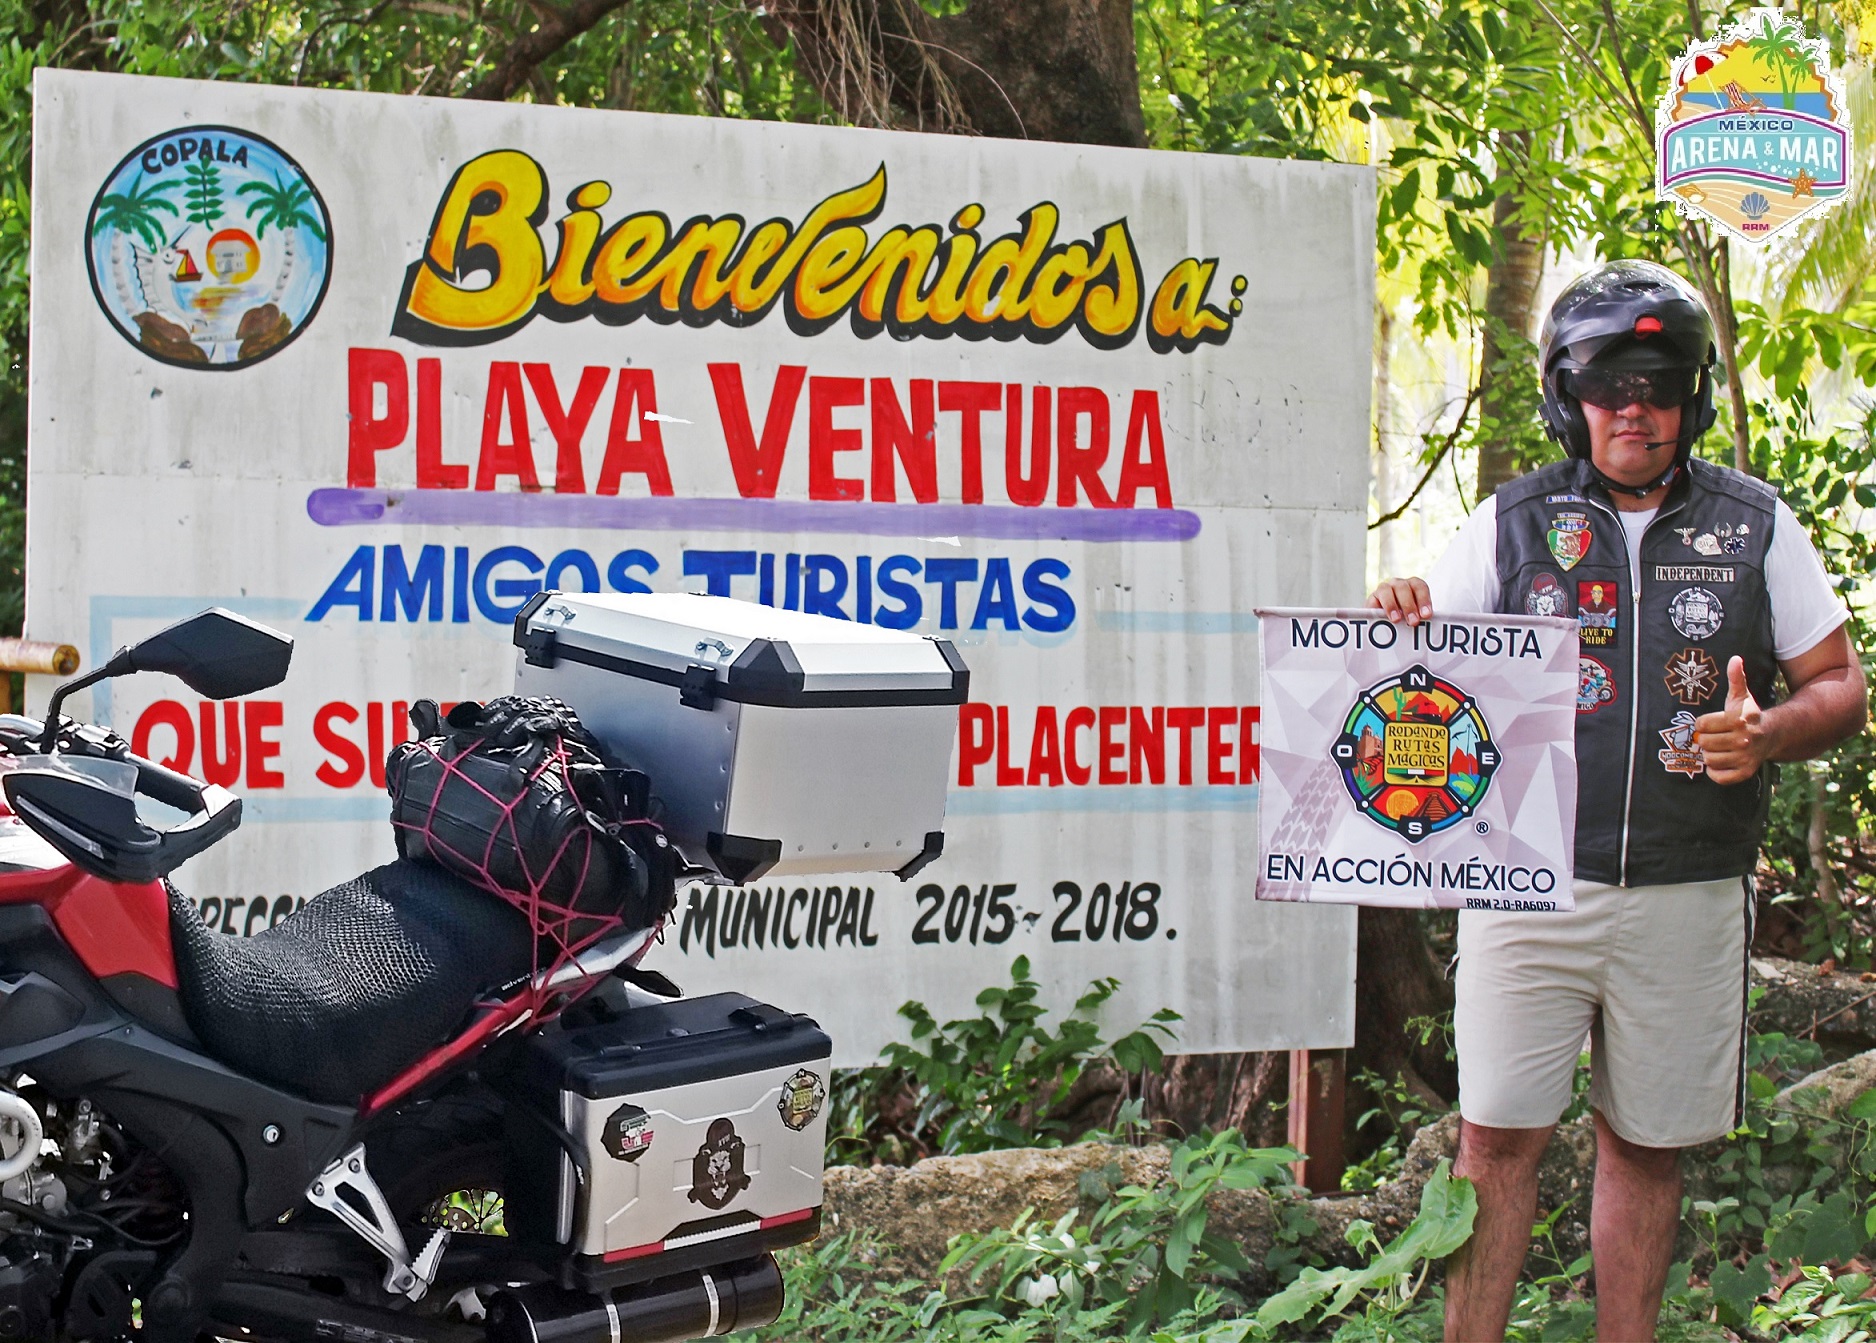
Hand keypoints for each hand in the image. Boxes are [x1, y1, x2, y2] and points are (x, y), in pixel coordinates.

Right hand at [1368, 577, 1432, 626]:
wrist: (1385, 624)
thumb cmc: (1405, 619)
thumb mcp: (1415, 617)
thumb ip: (1419, 619)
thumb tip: (1425, 627)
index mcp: (1413, 586)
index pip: (1419, 587)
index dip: (1423, 600)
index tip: (1426, 615)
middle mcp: (1399, 585)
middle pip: (1403, 588)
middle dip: (1409, 605)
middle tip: (1413, 621)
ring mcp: (1384, 589)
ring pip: (1386, 590)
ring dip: (1391, 605)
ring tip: (1396, 619)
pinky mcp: (1372, 598)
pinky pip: (1373, 600)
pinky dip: (1377, 608)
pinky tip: (1381, 617)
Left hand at [1695, 656, 1769, 785]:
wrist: (1772, 735)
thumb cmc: (1749, 714)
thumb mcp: (1741, 696)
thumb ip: (1736, 678)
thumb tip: (1735, 658)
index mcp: (1738, 719)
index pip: (1701, 725)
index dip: (1702, 724)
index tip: (1711, 723)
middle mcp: (1743, 739)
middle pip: (1704, 743)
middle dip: (1705, 739)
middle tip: (1714, 737)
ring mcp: (1745, 757)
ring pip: (1709, 759)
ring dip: (1710, 755)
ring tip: (1720, 748)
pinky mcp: (1746, 772)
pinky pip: (1719, 777)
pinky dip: (1715, 773)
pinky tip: (1721, 762)